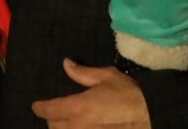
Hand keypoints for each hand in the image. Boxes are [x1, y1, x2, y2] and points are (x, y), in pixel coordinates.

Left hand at [31, 59, 150, 127]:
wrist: (150, 115)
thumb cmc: (129, 94)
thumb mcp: (106, 76)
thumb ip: (83, 73)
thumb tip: (66, 64)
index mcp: (77, 107)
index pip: (49, 110)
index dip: (40, 107)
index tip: (37, 105)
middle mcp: (77, 126)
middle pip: (54, 126)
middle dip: (52, 119)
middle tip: (55, 112)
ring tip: (65, 123)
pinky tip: (81, 126)